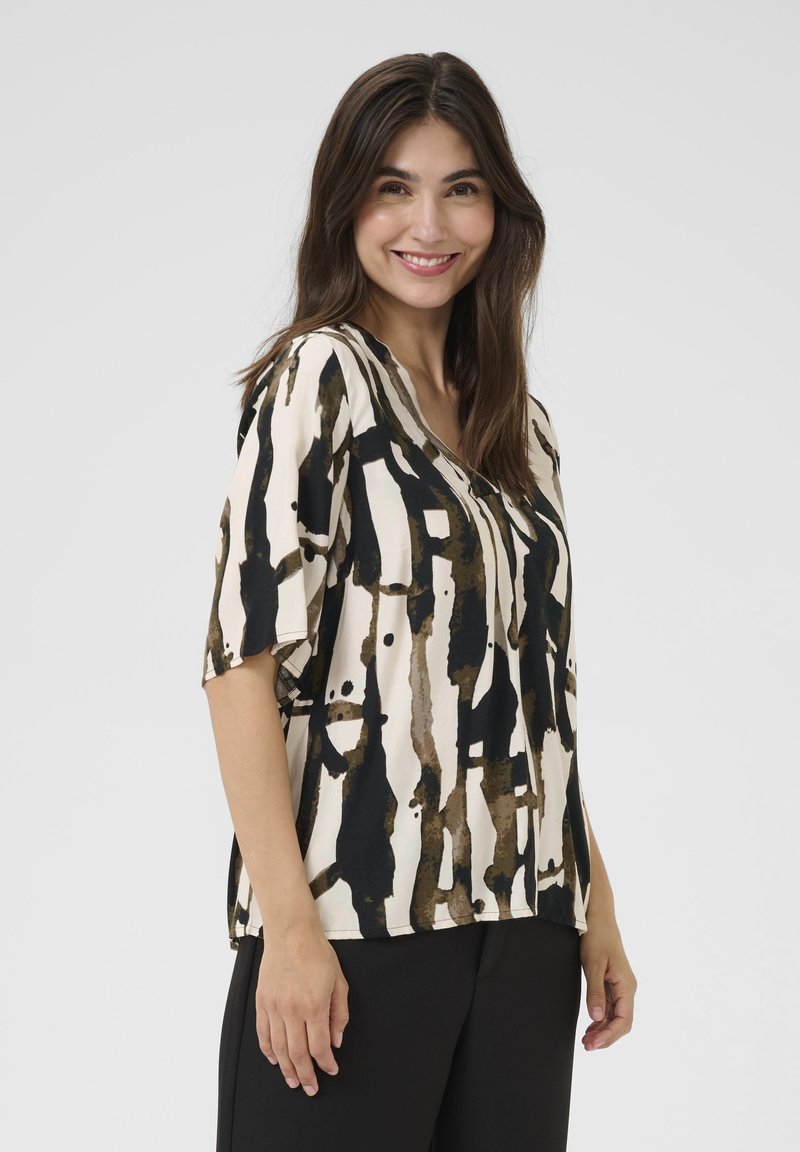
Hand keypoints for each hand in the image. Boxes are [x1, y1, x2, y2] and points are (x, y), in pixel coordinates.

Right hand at [255, 919, 349, 1094]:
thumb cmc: (317, 953)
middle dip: (306, 1075)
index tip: (332, 1070)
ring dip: (286, 1069)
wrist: (291, 933)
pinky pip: (263, 1034)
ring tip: (293, 1081)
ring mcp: (274, 1007)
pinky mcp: (262, 1002)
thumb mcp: (339, 981)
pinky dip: (268, 1050)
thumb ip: (340, 1013)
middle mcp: (292, 1010)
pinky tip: (275, 1060)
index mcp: (314, 1005)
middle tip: (310, 1088)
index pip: (319, 1046)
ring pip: (279, 1048)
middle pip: (298, 1053)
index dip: (326, 1063)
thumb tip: (336, 1040)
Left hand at [578, 908, 636, 1050]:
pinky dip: (601, 1020)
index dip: (609, 1034)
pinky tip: (591, 1027)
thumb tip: (597, 1018)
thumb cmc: (596, 937)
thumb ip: (596, 992)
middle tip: (586, 1046)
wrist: (598, 918)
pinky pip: (611, 1008)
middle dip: (606, 1037)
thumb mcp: (593, 965)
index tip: (593, 1044)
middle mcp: (627, 989)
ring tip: (586, 1041)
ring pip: (616, 1017)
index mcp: (627, 985)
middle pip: (622, 1022)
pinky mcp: (613, 984)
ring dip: (603, 1031)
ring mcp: (621, 987)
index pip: (623, 1019)